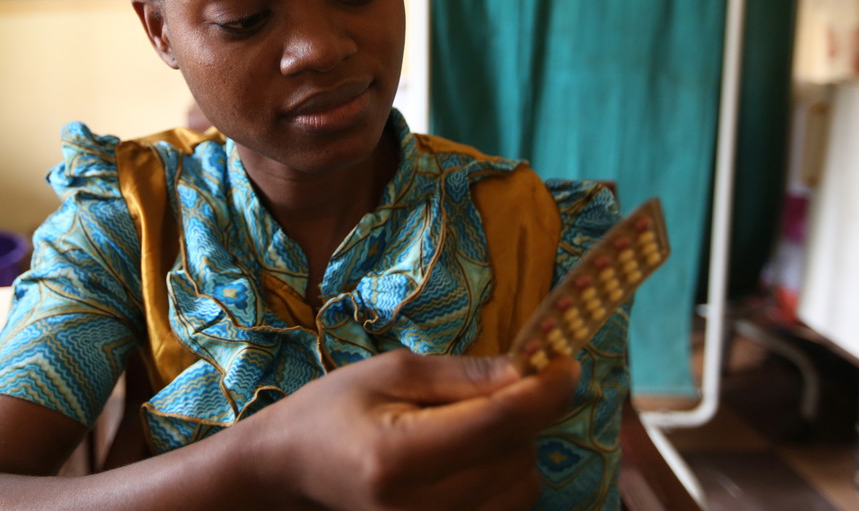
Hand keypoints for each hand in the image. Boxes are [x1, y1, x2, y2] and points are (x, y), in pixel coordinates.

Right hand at [247, 349, 579, 510]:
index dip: (541, 393)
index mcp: (399, 456)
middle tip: (499, 386)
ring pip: (522, 488)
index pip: (495, 426)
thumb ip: (462, 376)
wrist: (291, 469)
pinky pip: (508, 510)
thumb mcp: (390, 372)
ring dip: (517, 449)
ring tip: (473, 425)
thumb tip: (530, 371)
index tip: (566, 362)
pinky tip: (474, 457)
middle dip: (522, 415)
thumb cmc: (334, 409)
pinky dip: (506, 477)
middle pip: (516, 458)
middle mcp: (421, 508)